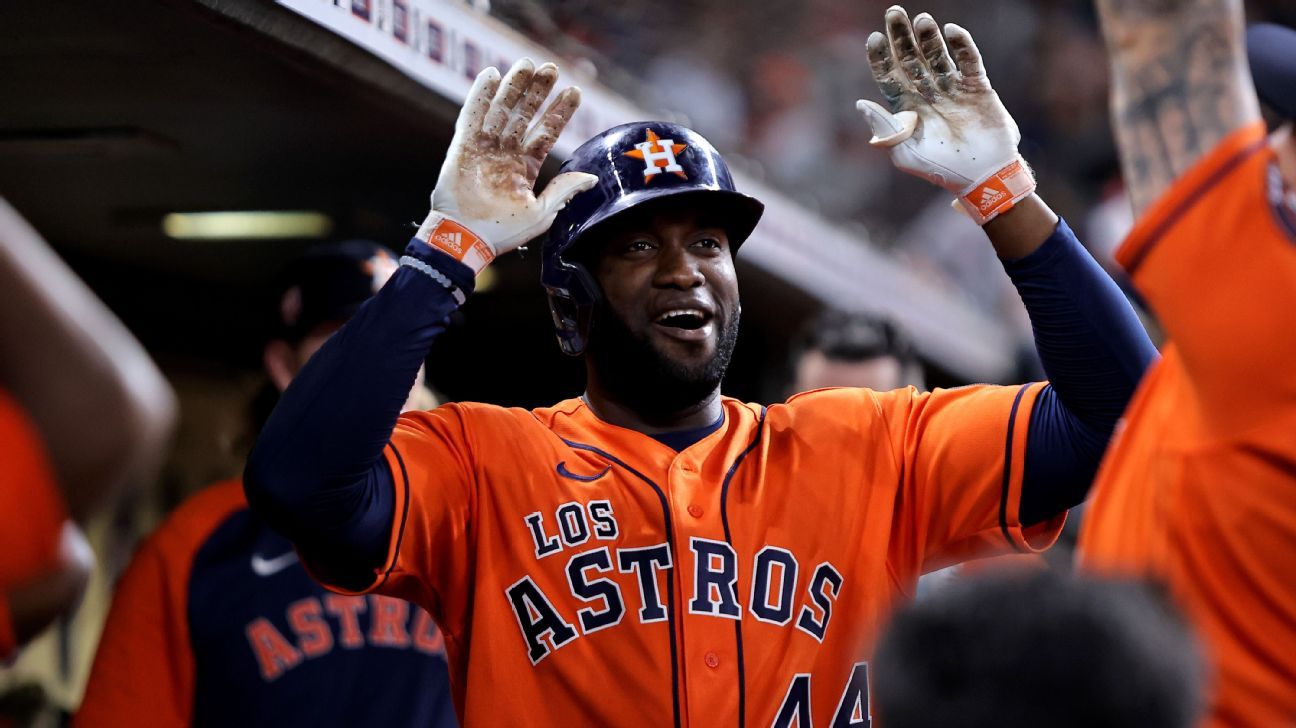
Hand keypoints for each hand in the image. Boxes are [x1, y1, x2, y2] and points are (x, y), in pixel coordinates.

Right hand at [418, 59, 597, 271]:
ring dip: (514, 87)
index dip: (559, 112)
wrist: (466, 239)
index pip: (546, 133)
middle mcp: (506, 154)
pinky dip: (480, 95)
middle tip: (551, 68)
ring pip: (502, 110)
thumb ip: (564, 191)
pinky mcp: (463, 147)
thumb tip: (593, 178)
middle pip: (524, 115)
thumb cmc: (503, 231)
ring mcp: (484, 148)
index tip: (575, 91)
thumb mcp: (542, 213)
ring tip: (527, 64)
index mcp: (525, 167)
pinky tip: (491, 74)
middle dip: (538, 92)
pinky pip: (472, 116)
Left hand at [856, 6, 1034, 223]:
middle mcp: (927, 94)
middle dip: (901, 36)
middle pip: (911, 59)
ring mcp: (952, 88)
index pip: (889, 76)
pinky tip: (951, 31)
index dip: (881, 57)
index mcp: (906, 108)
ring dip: (929, 38)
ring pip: (937, 56)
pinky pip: (968, 62)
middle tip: (894, 12)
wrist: (980, 177)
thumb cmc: (939, 169)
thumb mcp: (904, 152)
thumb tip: (860, 104)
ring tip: (921, 20)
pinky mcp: (977, 88)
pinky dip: (962, 46)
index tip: (874, 39)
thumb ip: (884, 128)